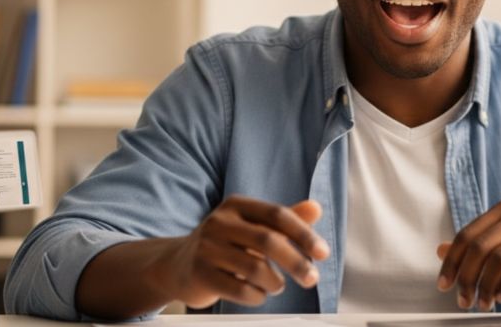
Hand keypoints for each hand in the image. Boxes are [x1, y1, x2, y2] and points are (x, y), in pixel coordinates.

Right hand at [148, 195, 329, 308]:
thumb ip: (284, 220)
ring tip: (276, 285)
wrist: (176, 264)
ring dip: (275, 282)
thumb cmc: (225, 244)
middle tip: (311, 278)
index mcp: (236, 205)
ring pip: (256, 269)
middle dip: (296, 262)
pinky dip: (258, 296)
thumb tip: (316, 208)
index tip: (323, 252)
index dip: (303, 233)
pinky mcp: (199, 275)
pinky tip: (258, 293)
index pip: (277, 215)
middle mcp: (219, 222)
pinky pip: (241, 290)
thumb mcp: (252, 227)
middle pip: (268, 241)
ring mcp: (206, 248)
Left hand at [436, 199, 500, 310]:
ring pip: (498, 258)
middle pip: (479, 247)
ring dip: (485, 286)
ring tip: (482, 302)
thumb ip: (474, 243)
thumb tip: (441, 250)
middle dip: (466, 278)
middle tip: (463, 299)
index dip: (451, 262)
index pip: (467, 235)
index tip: (444, 284)